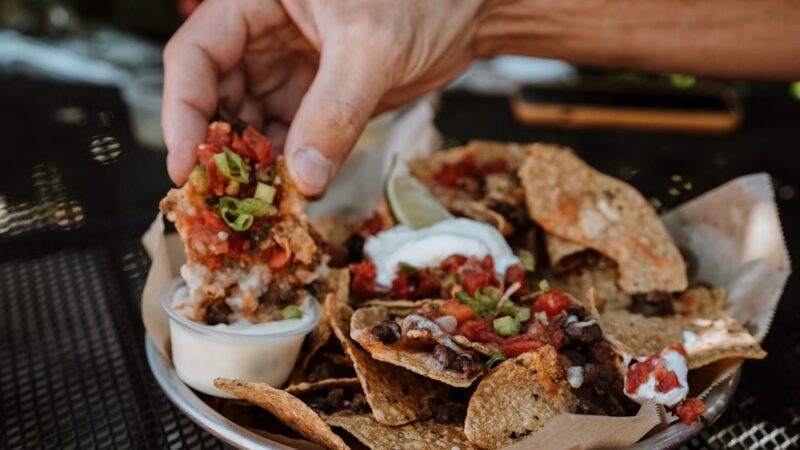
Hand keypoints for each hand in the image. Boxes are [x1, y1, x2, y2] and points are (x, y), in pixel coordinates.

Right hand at [163, 0, 485, 194]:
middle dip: (219, 149)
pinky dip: (288, 167)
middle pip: (216, 98)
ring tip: (261, 202)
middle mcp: (262, 37)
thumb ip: (335, 111)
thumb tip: (303, 177)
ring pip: (251, 126)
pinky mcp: (317, 99)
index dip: (183, 112)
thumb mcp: (370, 47)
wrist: (468, 12)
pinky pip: (289, 138)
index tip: (187, 165)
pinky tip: (293, 191)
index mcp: (255, 2)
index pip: (195, 56)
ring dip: (254, 166)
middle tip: (225, 197)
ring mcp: (288, 71)